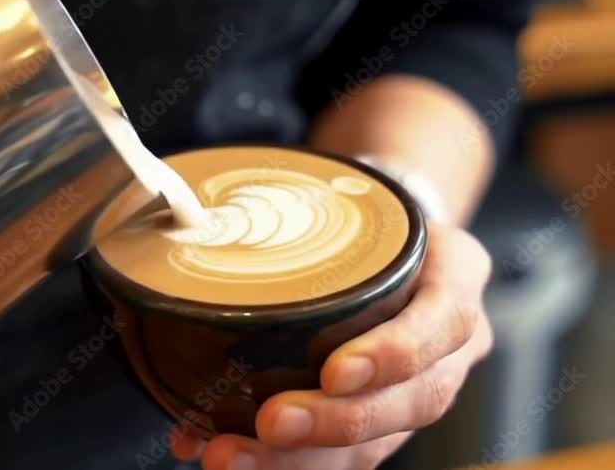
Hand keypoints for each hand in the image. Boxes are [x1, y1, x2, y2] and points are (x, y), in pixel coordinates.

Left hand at [172, 223, 494, 469]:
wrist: (392, 238)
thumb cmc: (364, 219)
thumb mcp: (358, 203)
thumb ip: (303, 222)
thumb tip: (192, 250)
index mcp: (455, 277)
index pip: (442, 320)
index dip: (393, 354)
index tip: (334, 372)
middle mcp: (454, 343)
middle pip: (415, 399)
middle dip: (336, 420)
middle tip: (270, 424)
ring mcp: (427, 385)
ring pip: (381, 441)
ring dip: (301, 459)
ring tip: (230, 456)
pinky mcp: (392, 420)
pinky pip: (352, 457)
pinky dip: (292, 464)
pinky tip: (236, 460)